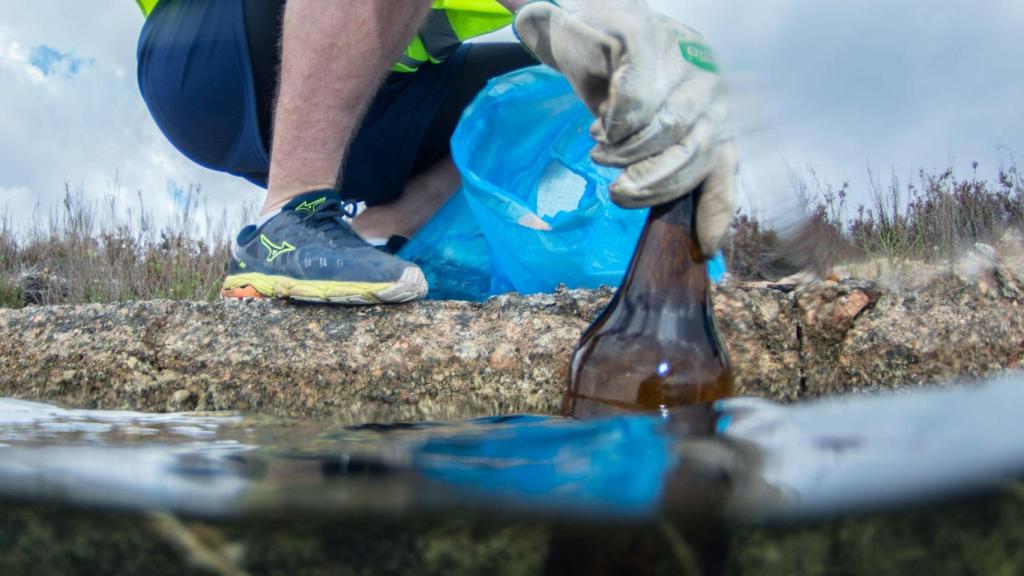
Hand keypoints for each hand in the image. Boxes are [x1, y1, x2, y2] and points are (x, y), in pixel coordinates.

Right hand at [514, 0, 734, 253]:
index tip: (704, 248)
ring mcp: (684, 57)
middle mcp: (710, 84)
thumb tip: (694, 236)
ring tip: (601, 148)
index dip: (716, 211)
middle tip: (619, 193)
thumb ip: (669, 167)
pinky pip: (635, 106)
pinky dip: (612, 124)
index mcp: (714, 110)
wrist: (581, 26)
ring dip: (624, 152)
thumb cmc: (616, 82)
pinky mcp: (648, 40)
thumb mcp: (645, 132)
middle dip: (650, 184)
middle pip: (692, 155)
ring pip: (663, 130)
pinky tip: (601, 122)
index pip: (726, 166)